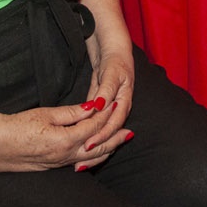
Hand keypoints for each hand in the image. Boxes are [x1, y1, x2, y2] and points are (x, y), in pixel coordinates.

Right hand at [0, 100, 121, 169]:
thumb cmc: (19, 127)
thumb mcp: (46, 114)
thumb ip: (71, 112)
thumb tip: (92, 107)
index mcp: (67, 139)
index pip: (94, 126)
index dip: (106, 114)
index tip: (115, 105)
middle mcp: (67, 154)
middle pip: (99, 146)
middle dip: (116, 138)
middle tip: (130, 132)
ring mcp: (62, 162)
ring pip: (92, 158)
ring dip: (108, 149)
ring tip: (120, 142)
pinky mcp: (56, 165)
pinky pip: (81, 162)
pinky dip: (94, 157)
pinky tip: (98, 153)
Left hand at [75, 48, 135, 168]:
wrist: (114, 51)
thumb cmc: (114, 61)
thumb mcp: (110, 74)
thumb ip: (105, 90)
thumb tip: (100, 106)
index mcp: (125, 100)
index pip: (114, 123)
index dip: (103, 135)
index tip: (89, 144)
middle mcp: (120, 107)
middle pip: (111, 130)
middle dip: (99, 144)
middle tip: (82, 155)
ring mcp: (112, 107)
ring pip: (104, 128)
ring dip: (95, 141)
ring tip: (82, 155)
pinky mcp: (103, 106)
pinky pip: (98, 122)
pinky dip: (91, 132)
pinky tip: (81, 140)